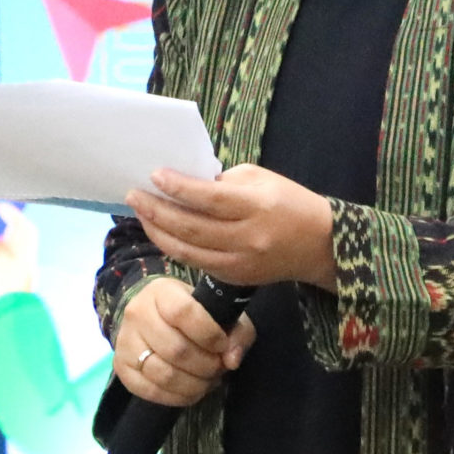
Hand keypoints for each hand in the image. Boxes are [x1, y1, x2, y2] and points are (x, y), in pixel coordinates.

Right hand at [113, 275, 254, 409]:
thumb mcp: (220, 312)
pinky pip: (150, 391)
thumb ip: (236, 332)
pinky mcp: (121, 367)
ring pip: (163, 374)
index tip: (223, 345)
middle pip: (175, 350)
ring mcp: (125, 341)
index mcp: (162, 292)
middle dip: (206, 366)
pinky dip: (176, 397)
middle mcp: (137, 313)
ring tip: (208, 381)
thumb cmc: (193, 314)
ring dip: (193, 385)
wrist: (155, 318)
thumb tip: (232, 360)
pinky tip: (191, 391)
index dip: (209, 335)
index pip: (183, 313)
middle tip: (218, 368)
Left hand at [124, 165, 336, 288]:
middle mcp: (248, 238)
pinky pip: (196, 263)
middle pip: (192, 228)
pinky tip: (161, 232)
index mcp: (258, 206)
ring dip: (158, 231)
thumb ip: (222, 183)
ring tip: (140, 213)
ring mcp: (241, 262)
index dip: (179, 188)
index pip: (210, 199)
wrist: (320, 244)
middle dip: (157, 211)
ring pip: (188, 250)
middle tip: (134, 195)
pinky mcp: (236, 278)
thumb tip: (183, 185)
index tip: (154, 175)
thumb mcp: (261, 179)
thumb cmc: (289, 202)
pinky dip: (175, 247)